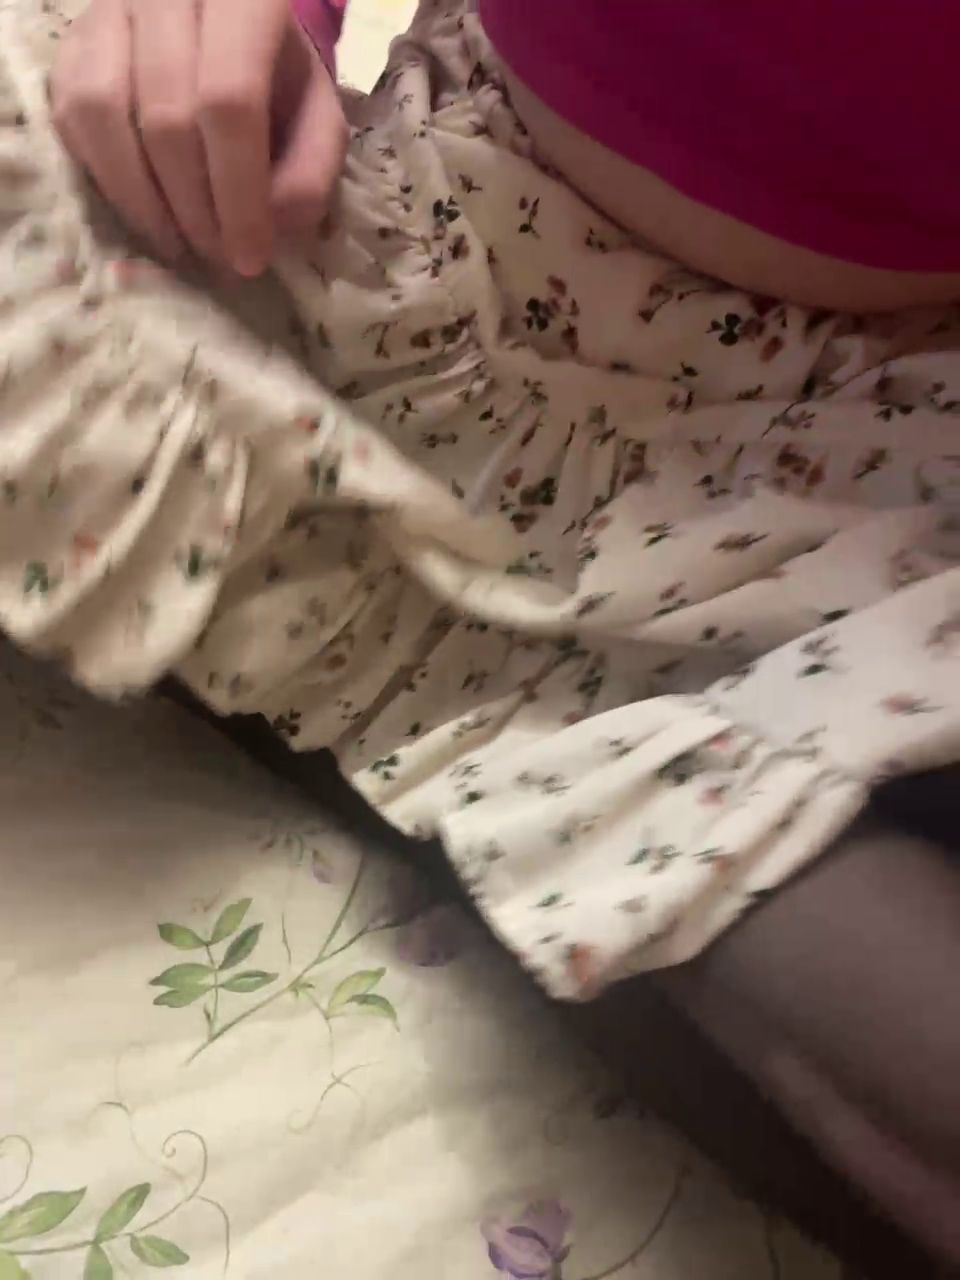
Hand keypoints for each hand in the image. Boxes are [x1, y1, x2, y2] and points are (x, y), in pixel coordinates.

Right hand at [50, 0, 347, 274]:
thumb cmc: (279, 81)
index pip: (229, 101)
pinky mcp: (73, 42)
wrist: (228, 32)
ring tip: (179, 245)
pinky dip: (108, 179)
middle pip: (166, 118)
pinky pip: (71, 117)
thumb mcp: (318, 120)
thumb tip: (275, 225)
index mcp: (244, 0)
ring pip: (104, 115)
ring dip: (143, 203)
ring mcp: (110, 12)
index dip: (238, 193)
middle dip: (194, 209)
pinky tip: (146, 210)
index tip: (249, 256)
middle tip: (217, 257)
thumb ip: (311, 172)